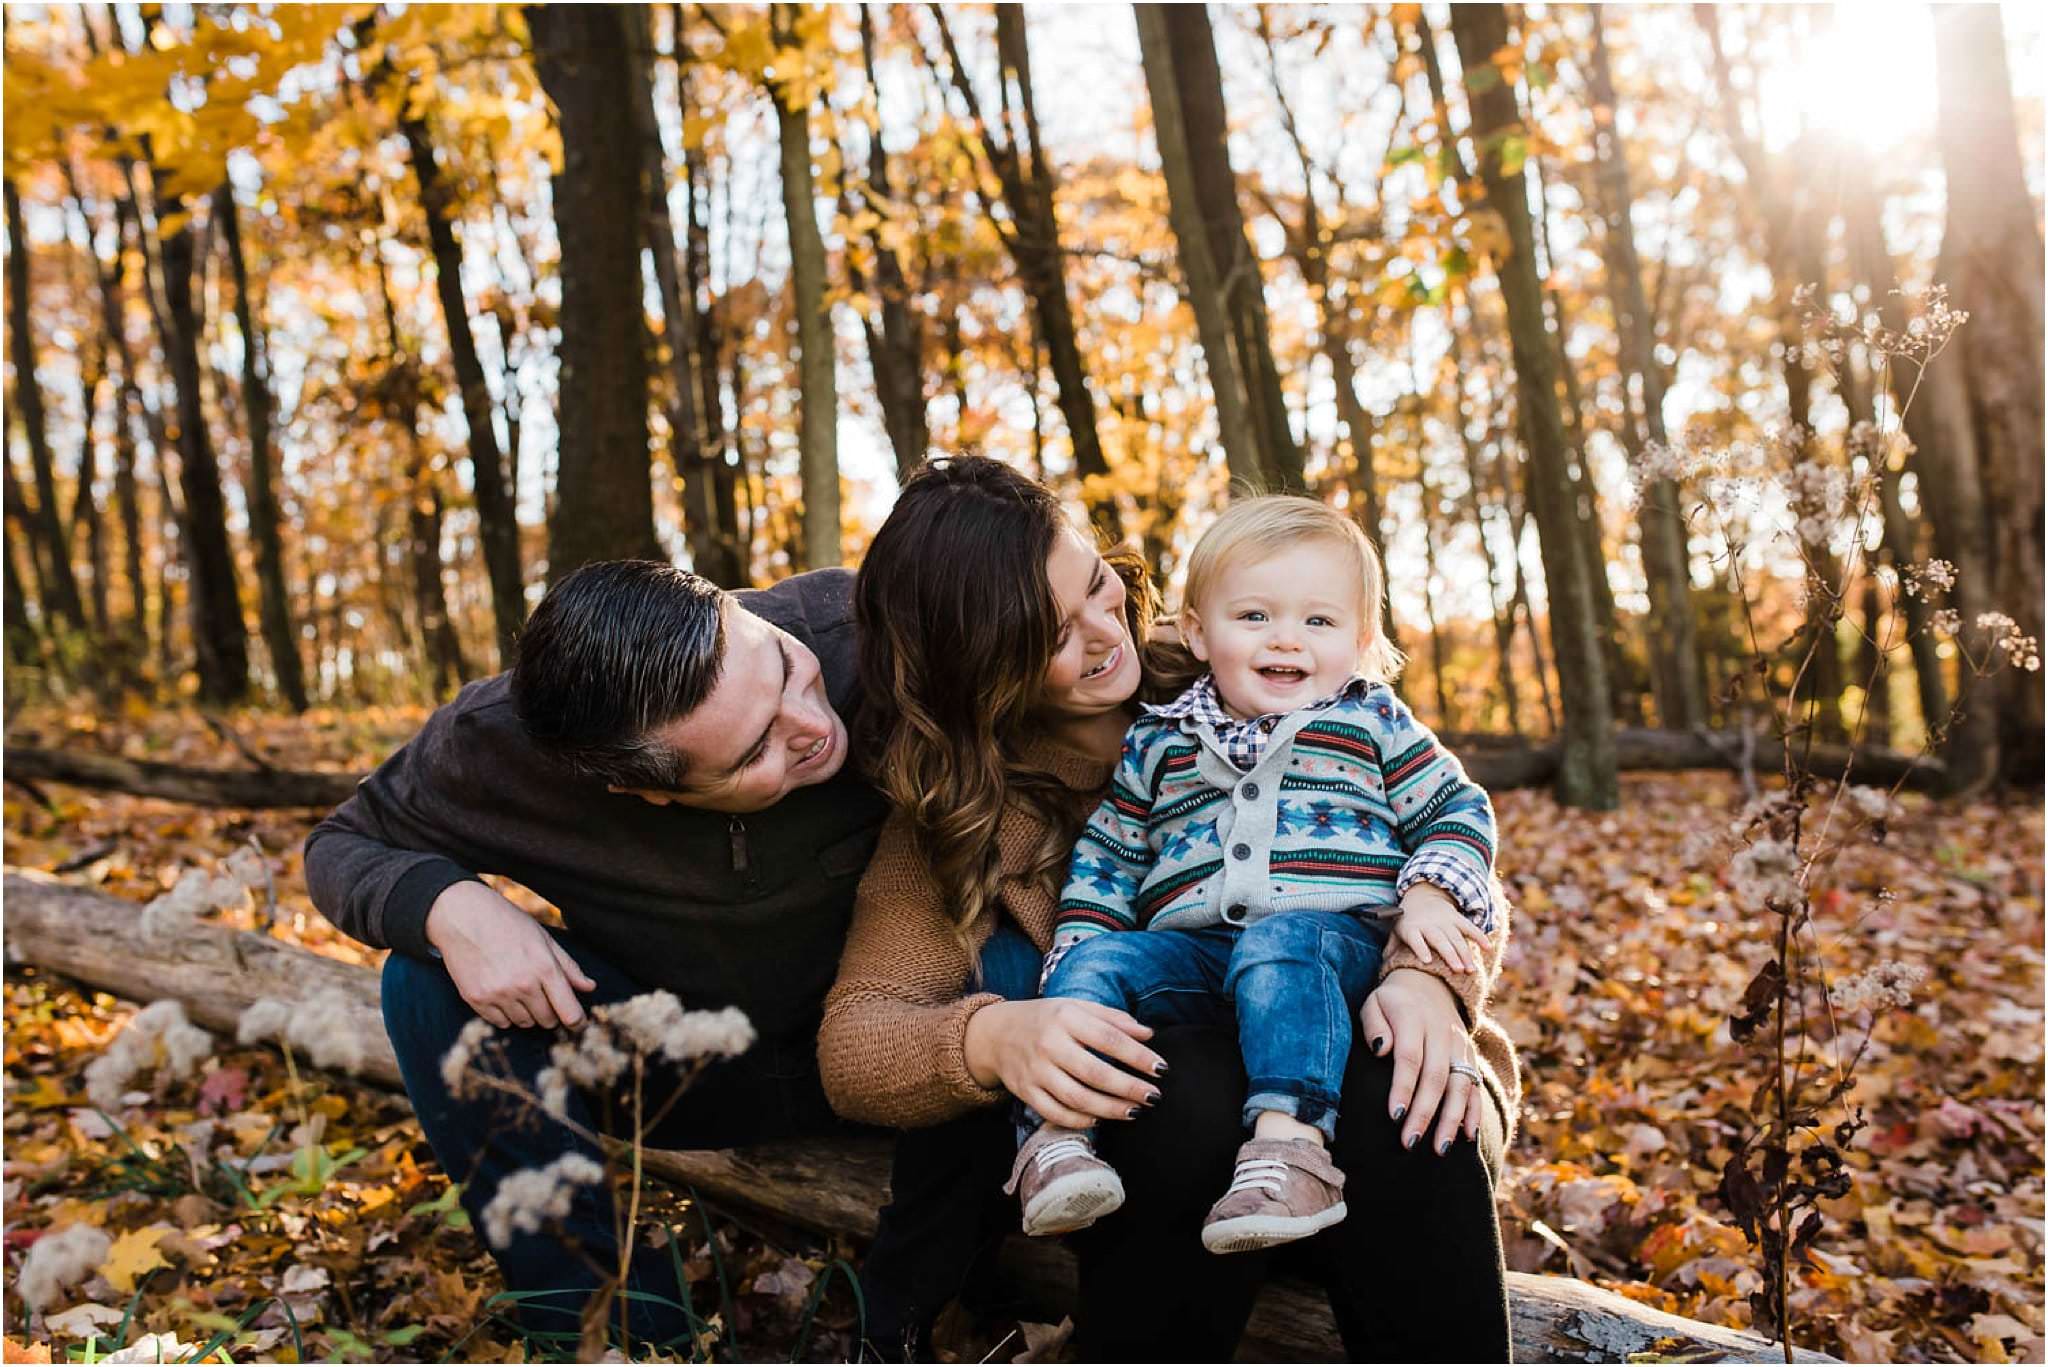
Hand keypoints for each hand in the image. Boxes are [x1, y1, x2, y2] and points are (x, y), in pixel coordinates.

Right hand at [426, 881, 597, 1030]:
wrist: (463, 916)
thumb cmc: (508, 924)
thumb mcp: (544, 939)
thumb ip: (568, 967)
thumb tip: (590, 987)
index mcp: (544, 967)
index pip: (569, 1012)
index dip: (577, 1022)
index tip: (578, 1023)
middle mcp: (522, 984)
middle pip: (547, 1020)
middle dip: (551, 1014)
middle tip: (545, 998)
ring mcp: (498, 994)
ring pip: (525, 1023)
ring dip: (529, 1013)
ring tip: (522, 990)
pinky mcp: (476, 1000)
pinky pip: (501, 1023)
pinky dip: (507, 1014)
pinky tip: (504, 995)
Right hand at [961, 998, 1164, 1129]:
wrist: (996, 1033)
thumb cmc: (1047, 1019)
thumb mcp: (1077, 1007)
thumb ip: (1113, 1019)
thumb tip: (1148, 1034)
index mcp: (1066, 1017)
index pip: (1109, 1038)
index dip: (1138, 1056)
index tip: (1161, 1069)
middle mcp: (1049, 1044)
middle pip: (1095, 1073)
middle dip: (1129, 1088)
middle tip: (1153, 1096)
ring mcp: (1035, 1071)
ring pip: (1077, 1098)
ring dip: (1110, 1109)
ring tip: (1134, 1111)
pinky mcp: (1025, 1092)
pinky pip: (1055, 1113)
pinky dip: (1080, 1121)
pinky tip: (1100, 1119)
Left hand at [1360, 967, 1483, 1155]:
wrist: (1429, 983)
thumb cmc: (1392, 1002)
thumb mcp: (1374, 1003)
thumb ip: (1374, 1025)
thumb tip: (1381, 1050)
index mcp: (1413, 1018)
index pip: (1410, 1057)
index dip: (1403, 1087)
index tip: (1394, 1115)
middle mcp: (1441, 1032)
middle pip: (1436, 1077)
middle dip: (1424, 1112)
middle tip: (1409, 1141)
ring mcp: (1459, 1045)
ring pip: (1460, 1084)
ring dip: (1451, 1119)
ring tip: (1439, 1149)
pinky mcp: (1470, 1055)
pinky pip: (1475, 1084)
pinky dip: (1473, 1110)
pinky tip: (1467, 1135)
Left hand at [1393, 884, 1487, 974]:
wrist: (1421, 896)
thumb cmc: (1407, 922)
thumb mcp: (1396, 931)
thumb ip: (1391, 947)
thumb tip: (1385, 963)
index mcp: (1412, 928)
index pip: (1416, 939)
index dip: (1421, 948)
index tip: (1427, 960)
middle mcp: (1429, 925)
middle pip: (1439, 940)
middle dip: (1449, 955)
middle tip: (1457, 970)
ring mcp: (1444, 921)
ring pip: (1456, 937)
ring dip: (1464, 953)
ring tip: (1471, 969)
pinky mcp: (1457, 918)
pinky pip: (1469, 927)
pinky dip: (1479, 936)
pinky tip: (1487, 948)